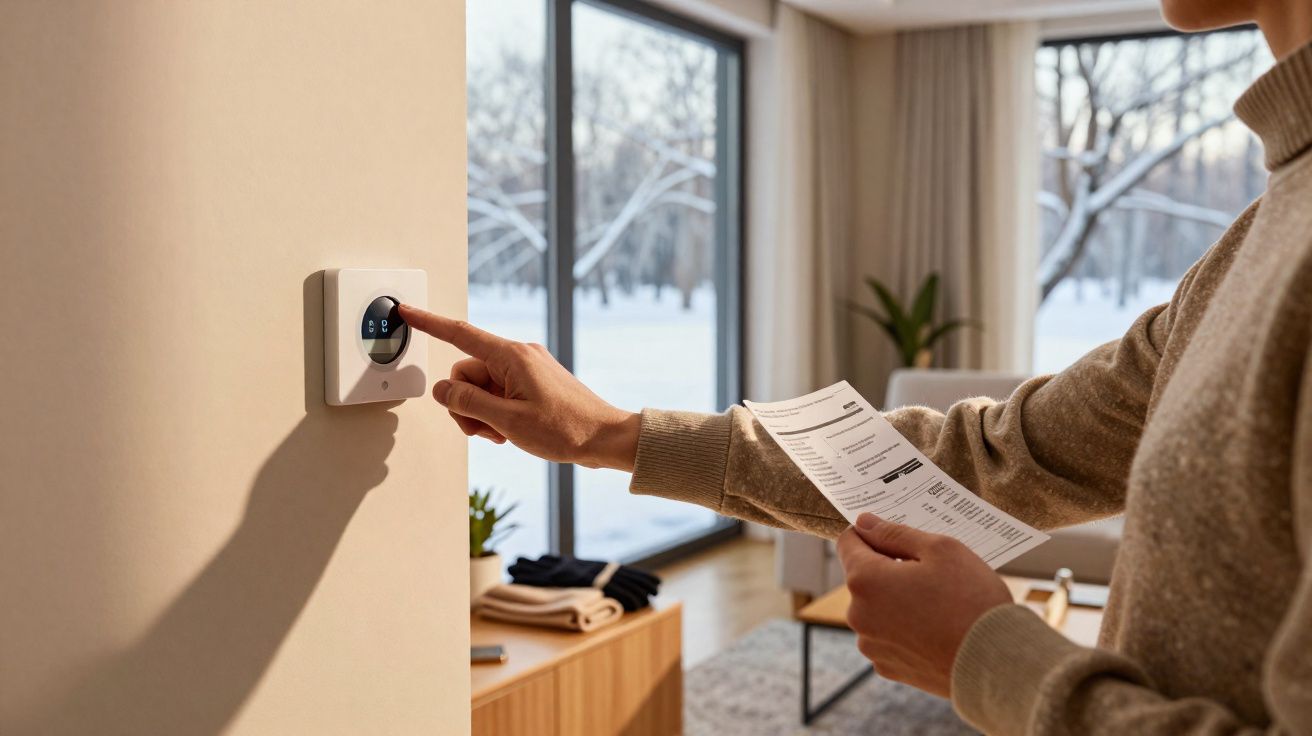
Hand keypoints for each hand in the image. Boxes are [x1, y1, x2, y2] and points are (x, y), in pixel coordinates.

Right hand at [398, 305, 640, 470]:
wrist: (605, 438)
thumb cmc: (566, 429)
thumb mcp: (508, 421)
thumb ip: (468, 403)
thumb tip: (442, 389)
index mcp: (512, 356)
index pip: (459, 334)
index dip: (429, 323)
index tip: (406, 311)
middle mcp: (518, 356)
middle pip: (466, 373)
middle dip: (465, 404)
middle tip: (485, 431)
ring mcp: (526, 369)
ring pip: (480, 387)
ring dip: (481, 414)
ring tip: (503, 434)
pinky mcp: (532, 383)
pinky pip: (498, 393)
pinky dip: (496, 414)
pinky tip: (511, 432)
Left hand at [837, 513, 1012, 697]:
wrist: (996, 664)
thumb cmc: (971, 602)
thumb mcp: (940, 550)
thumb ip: (895, 533)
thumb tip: (864, 523)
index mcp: (866, 580)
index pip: (848, 543)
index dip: (871, 534)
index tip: (895, 538)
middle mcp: (858, 614)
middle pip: (864, 578)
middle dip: (889, 570)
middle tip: (931, 575)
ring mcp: (871, 644)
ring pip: (876, 608)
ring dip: (896, 601)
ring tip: (938, 606)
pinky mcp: (887, 667)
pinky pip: (888, 636)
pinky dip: (905, 630)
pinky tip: (935, 631)